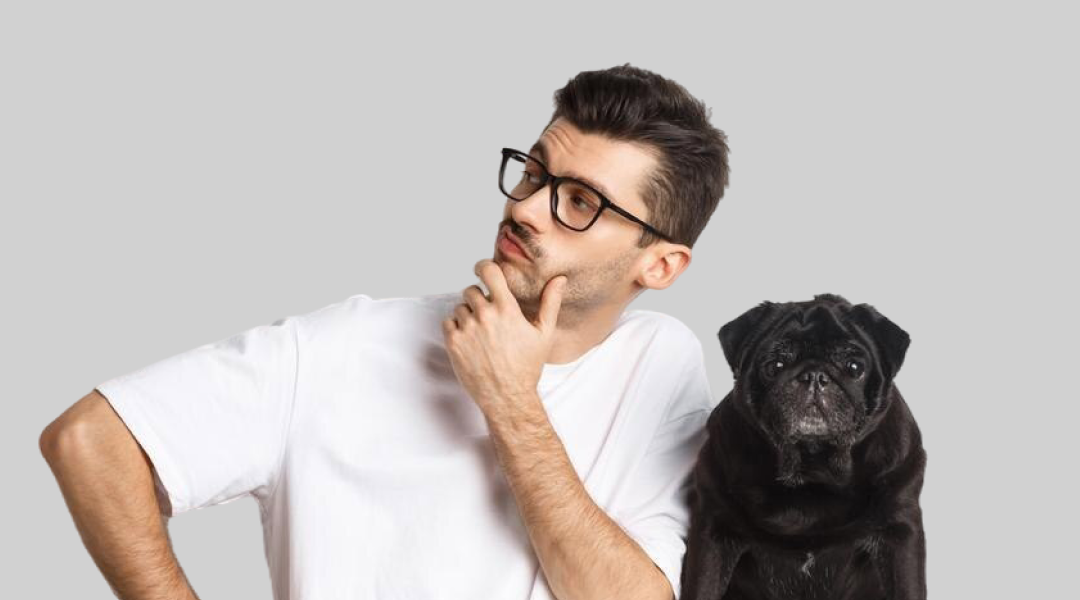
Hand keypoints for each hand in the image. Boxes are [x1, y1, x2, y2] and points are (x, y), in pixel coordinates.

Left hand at [442, 259, 566, 418]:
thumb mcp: (543, 334)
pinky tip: (470, 339)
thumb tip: (558, 280)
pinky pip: (448, 322)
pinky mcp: (453, 343)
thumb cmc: (527, 366)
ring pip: (460, 307)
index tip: (482, 270)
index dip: (483, 266)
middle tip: (488, 315)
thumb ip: (550, 303)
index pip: (488, 271)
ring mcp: (467, 329)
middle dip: (479, 298)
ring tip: (481, 332)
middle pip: (471, 290)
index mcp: (506, 310)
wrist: (507, 397)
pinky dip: (456, 327)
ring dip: (468, 314)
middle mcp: (484, 316)